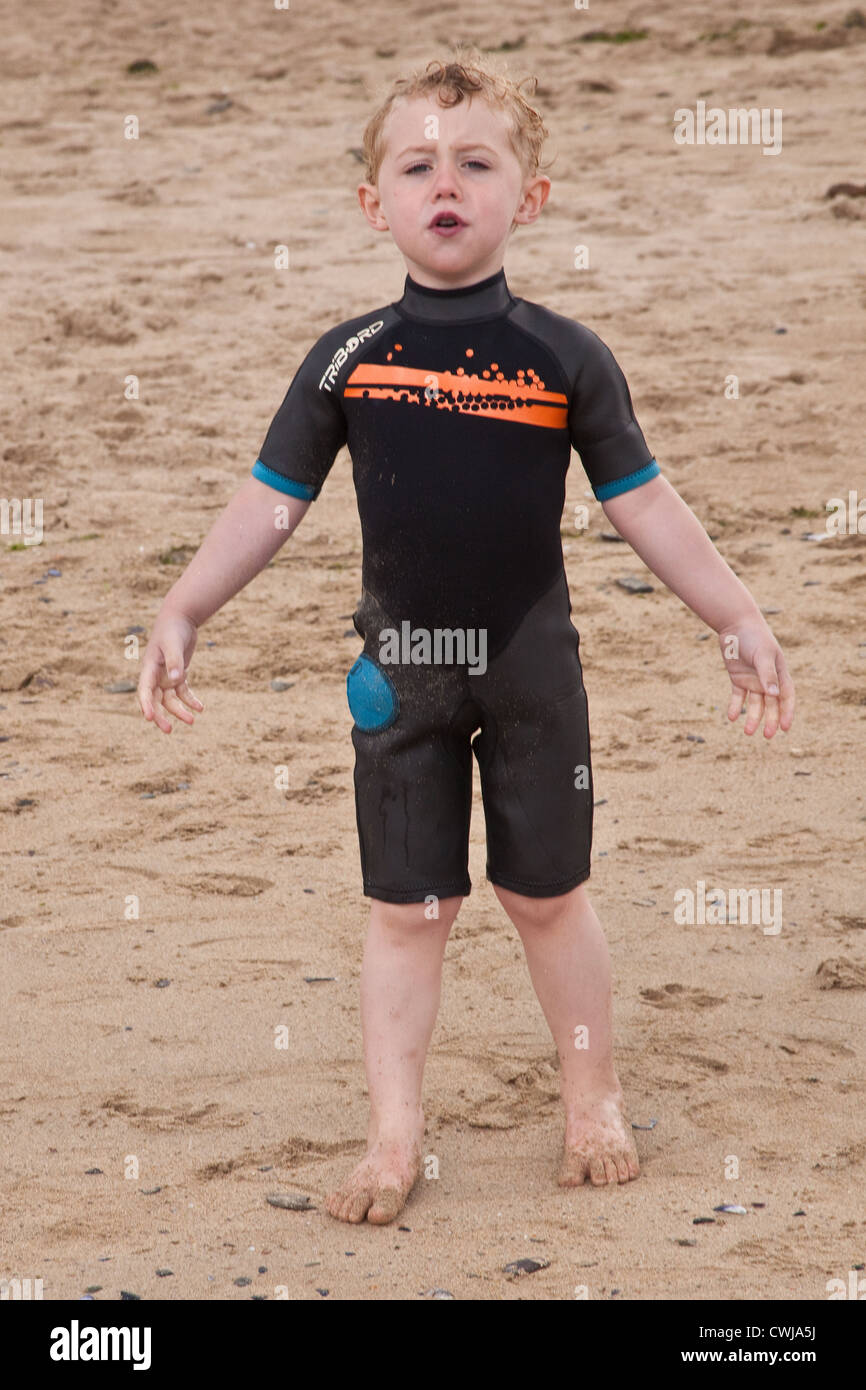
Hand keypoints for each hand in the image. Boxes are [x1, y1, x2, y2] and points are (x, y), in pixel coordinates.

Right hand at [138, 611, 203, 733]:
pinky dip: (190, 700)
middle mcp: (156, 674)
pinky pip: (183, 691)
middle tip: (168, 731)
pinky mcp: (178, 673)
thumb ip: (175, 662)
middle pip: (155, 700)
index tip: (149, 718)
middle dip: (161, 716)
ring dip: (179, 710)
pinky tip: (201, 708)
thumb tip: (176, 681)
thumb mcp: (174, 644)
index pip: (145, 690)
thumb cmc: (173, 629)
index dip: (146, 705)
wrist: (181, 618)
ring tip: (192, 720)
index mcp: (149, 667)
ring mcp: (166, 675)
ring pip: (170, 699)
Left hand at [718, 611, 794, 737]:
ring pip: (755, 704)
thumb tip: (774, 696)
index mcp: (779, 673)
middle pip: (771, 705)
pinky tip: (731, 717)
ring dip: (752, 717)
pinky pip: (737, 697)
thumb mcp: (762, 655)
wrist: (735, 624)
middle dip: (771, 720)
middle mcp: (767, 679)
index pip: (786, 697)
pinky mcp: (738, 678)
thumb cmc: (754, 637)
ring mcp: (752, 680)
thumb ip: (768, 675)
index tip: (785, 728)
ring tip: (748, 732)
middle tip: (767, 736)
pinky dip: (735, 707)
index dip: (787, 713)